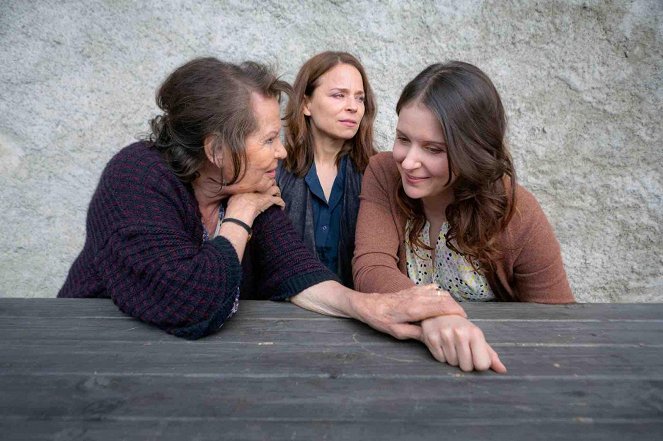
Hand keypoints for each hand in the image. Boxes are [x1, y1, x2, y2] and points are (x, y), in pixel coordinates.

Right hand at [225, 183, 284, 223]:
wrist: (241, 210)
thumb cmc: (234, 205)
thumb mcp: (232, 196)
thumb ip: (235, 193)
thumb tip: (231, 193)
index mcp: (251, 184)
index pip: (260, 179)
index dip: (262, 181)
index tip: (263, 184)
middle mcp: (259, 186)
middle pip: (269, 181)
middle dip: (271, 185)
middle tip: (271, 189)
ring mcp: (265, 193)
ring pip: (276, 189)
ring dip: (277, 193)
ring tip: (277, 196)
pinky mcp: (270, 201)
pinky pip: (279, 200)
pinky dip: (281, 203)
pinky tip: (281, 207)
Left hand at [351, 284, 466, 340]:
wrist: (368, 304)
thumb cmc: (381, 320)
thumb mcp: (397, 332)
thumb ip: (416, 334)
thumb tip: (433, 338)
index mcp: (415, 309)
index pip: (443, 307)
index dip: (456, 312)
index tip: (465, 320)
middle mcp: (418, 297)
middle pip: (445, 298)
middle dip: (456, 307)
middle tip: (463, 320)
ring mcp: (416, 291)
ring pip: (440, 292)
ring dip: (449, 301)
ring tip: (454, 314)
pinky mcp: (413, 288)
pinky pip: (433, 289)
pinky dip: (441, 295)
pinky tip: (441, 304)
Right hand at [419, 315, 505, 372]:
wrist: (440, 312)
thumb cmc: (462, 328)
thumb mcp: (478, 338)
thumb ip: (490, 355)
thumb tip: (502, 371)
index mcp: (475, 333)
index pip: (482, 365)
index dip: (478, 364)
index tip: (474, 355)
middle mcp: (460, 333)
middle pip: (466, 367)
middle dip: (464, 363)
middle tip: (461, 350)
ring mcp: (445, 335)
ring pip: (452, 363)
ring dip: (452, 358)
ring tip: (451, 345)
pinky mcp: (431, 338)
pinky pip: (440, 359)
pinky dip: (441, 355)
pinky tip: (442, 344)